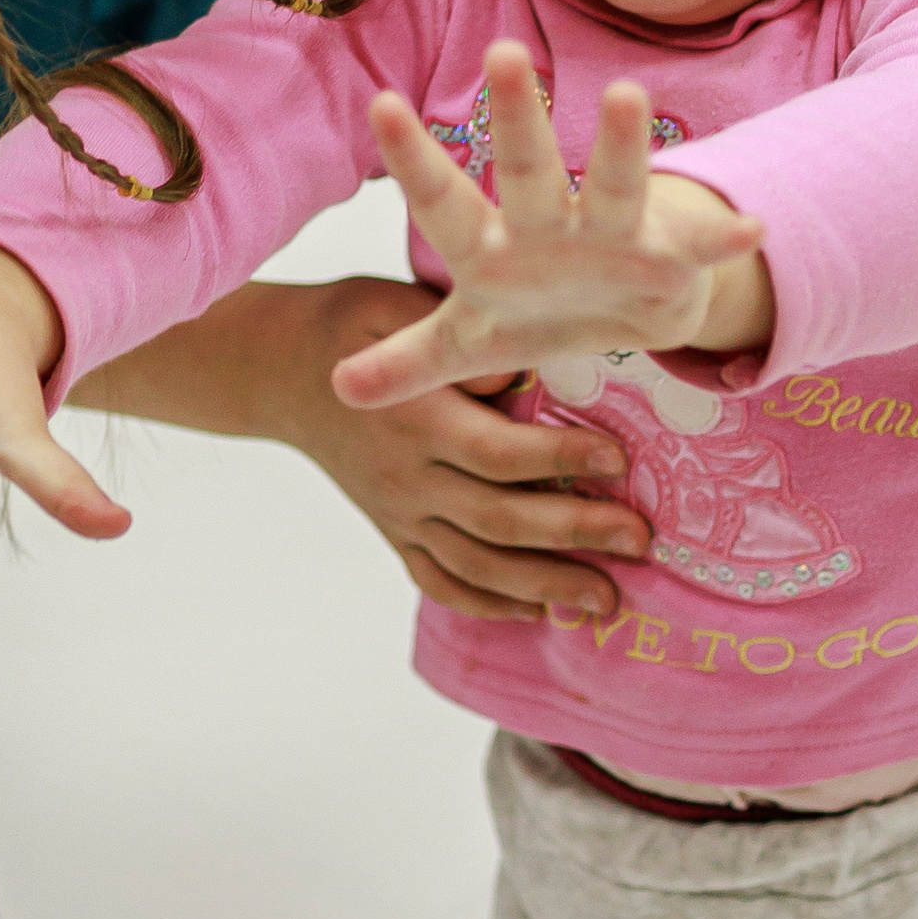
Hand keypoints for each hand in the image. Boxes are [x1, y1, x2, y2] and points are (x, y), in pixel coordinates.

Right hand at [265, 284, 653, 621]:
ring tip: (608, 599)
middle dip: (575, 534)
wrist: (277, 371)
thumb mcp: (395, 306)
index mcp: (415, 418)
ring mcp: (399, 512)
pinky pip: (439, 581)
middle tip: (640, 541)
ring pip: (476, 565)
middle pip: (499, 519)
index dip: (561, 459)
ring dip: (545, 586)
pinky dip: (487, 604)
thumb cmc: (352, 327)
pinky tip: (537, 612)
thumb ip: (450, 341)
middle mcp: (408, 476)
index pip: (497, 452)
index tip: (620, 460)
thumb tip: (516, 374)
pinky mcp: (394, 532)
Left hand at [330, 43, 766, 414]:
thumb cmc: (533, 309)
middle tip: (502, 51)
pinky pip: (700, 248)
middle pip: (527, 170)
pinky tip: (750, 228)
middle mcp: (547, 225)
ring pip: (612, 185)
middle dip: (516, 118)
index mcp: (490, 247)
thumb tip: (335, 389)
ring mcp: (610, 234)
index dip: (412, 159)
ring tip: (627, 94)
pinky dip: (724, 240)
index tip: (379, 103)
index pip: (443, 200)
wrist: (622, 311)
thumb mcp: (468, 346)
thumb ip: (407, 362)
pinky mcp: (668, 257)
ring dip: (620, 145)